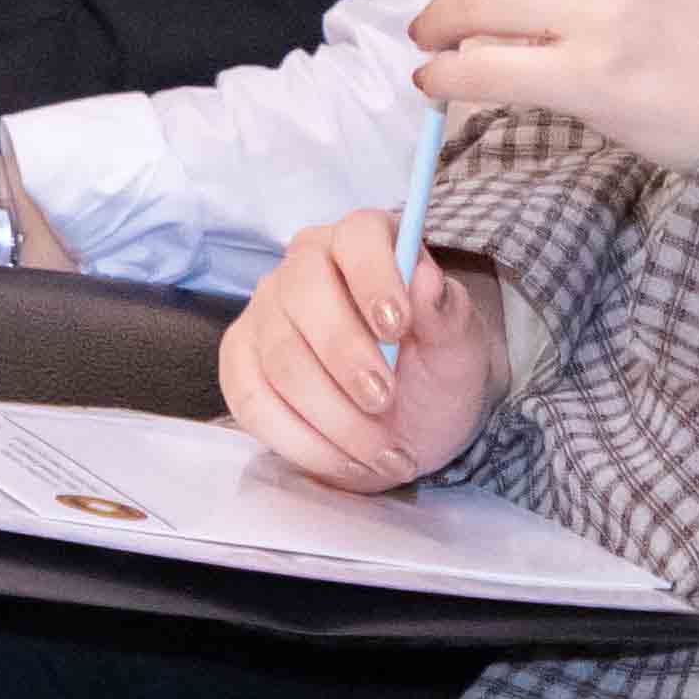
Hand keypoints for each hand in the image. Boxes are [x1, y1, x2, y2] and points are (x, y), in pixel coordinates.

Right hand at [220, 207, 503, 492]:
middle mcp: (303, 266)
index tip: (397, 327)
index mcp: (363, 241)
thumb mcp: (458, 347)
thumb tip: (425, 280)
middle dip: (345, 357)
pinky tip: (346, 462)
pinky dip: (302, 443)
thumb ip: (445, 313)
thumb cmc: (435, 368)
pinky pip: (252, 402)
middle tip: (386, 402)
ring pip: (280, 359)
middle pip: (304, 296)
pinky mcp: (240, 364)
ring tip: (382, 452)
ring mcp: (264, 314)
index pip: (357, 236)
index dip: (374, 277)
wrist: (412, 419)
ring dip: (333, 415)